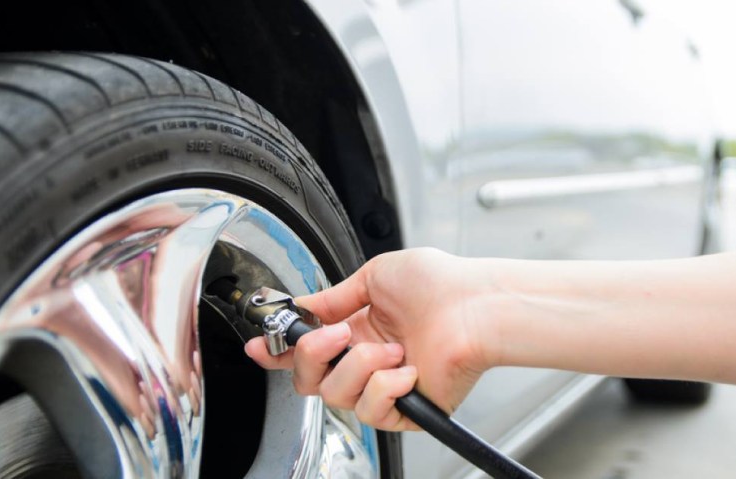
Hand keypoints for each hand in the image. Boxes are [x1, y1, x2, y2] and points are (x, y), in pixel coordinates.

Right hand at [245, 248, 495, 430]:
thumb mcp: (374, 276)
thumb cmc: (440, 284)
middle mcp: (367, 359)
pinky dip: (386, 386)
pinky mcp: (406, 410)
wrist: (475, 304)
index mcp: (357, 329)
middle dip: (311, 356)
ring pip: (336, 395)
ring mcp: (385, 386)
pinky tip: (407, 368)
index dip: (279, 351)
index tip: (260, 346)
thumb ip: (333, 297)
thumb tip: (303, 306)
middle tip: (337, 334)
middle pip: (309, 380)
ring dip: (360, 365)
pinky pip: (371, 411)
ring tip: (391, 347)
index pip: (308, 350)